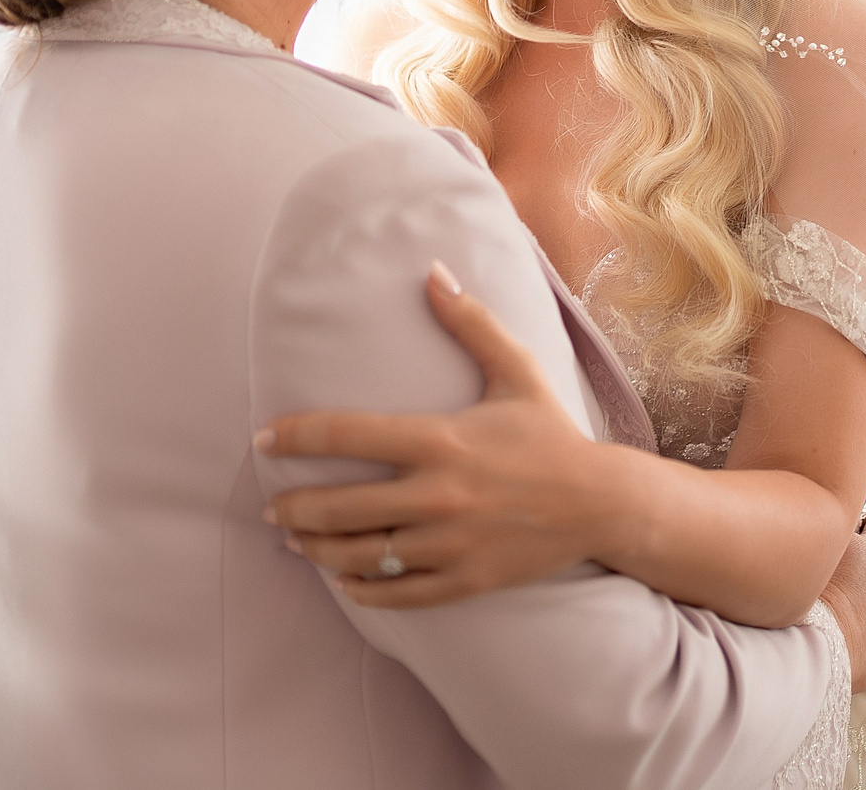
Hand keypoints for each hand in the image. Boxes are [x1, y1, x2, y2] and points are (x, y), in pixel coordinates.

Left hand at [260, 263, 620, 609]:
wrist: (601, 504)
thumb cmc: (551, 434)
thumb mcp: (516, 370)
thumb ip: (470, 321)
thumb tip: (432, 271)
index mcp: (441, 440)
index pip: (347, 435)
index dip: (295, 436)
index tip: (264, 439)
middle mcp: (438, 496)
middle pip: (340, 508)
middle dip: (294, 509)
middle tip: (273, 508)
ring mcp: (449, 545)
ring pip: (360, 557)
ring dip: (317, 551)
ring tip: (298, 542)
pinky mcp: (464, 581)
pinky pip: (395, 595)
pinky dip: (360, 590)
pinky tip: (343, 580)